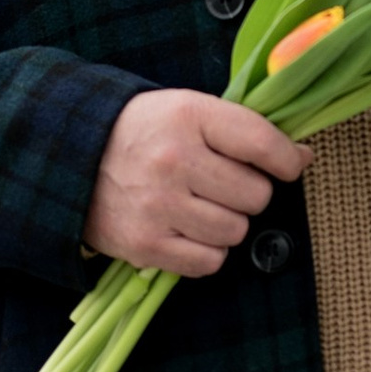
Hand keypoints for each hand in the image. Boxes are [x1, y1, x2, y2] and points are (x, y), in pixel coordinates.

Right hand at [85, 87, 307, 278]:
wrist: (69, 157)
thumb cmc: (141, 132)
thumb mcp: (186, 109)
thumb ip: (242, 129)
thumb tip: (301, 157)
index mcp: (188, 117)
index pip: (262, 143)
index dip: (287, 159)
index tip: (289, 164)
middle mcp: (175, 161)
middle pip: (256, 195)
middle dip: (248, 192)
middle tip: (222, 183)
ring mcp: (159, 206)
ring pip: (235, 231)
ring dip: (227, 223)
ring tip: (200, 206)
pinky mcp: (145, 244)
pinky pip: (209, 262)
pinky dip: (206, 251)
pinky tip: (188, 230)